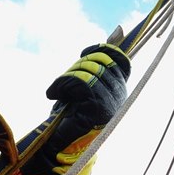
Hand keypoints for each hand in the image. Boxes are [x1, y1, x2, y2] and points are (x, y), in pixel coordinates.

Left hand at [21, 43, 129, 174]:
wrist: (58, 144)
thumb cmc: (69, 114)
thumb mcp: (83, 83)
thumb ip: (97, 62)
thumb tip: (118, 29)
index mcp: (119, 87)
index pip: (120, 58)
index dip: (103, 50)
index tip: (84, 53)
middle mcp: (120, 95)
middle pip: (100, 61)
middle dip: (77, 65)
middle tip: (63, 82)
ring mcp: (111, 103)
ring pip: (87, 71)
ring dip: (65, 78)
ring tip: (57, 91)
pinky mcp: (97, 110)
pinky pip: (78, 83)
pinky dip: (60, 86)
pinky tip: (53, 96)